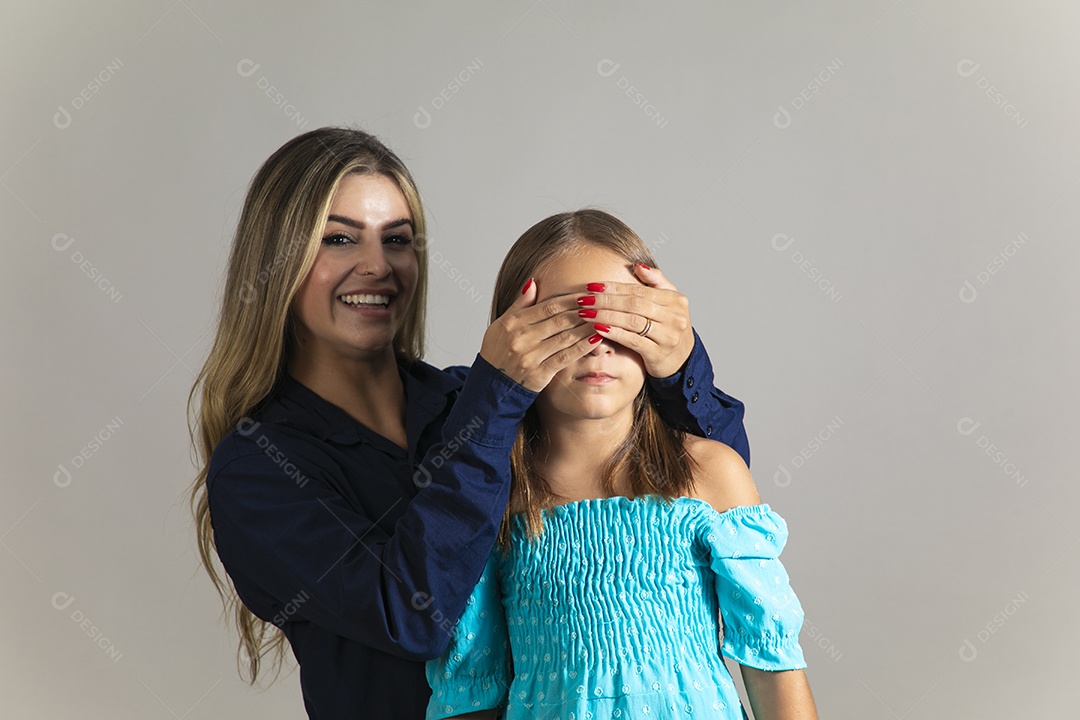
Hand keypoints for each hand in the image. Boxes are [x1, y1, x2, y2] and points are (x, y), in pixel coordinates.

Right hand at [480, 278, 601, 392]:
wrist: (490, 385)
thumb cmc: (497, 351)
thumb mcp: (502, 324)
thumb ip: (520, 304)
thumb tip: (533, 282)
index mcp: (513, 322)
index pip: (548, 306)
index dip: (571, 299)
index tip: (589, 293)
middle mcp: (521, 338)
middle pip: (560, 320)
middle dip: (583, 311)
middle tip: (602, 304)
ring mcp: (530, 357)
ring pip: (565, 337)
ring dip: (587, 328)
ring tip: (604, 320)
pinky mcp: (538, 374)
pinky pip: (565, 358)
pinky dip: (581, 348)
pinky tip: (595, 340)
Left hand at [578, 264, 693, 377]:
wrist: (682, 359)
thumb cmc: (669, 327)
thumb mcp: (669, 302)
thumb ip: (655, 281)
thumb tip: (637, 265)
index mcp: (676, 300)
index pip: (639, 290)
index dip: (614, 287)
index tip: (592, 286)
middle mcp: (675, 317)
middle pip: (634, 304)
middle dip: (606, 301)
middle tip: (584, 299)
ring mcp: (668, 336)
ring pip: (632, 321)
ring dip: (606, 316)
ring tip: (586, 313)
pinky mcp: (658, 354)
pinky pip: (633, 341)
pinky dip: (614, 333)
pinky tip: (598, 329)